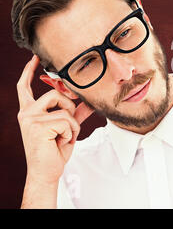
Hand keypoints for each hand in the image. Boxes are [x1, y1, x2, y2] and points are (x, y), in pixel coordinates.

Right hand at [16, 54, 93, 184]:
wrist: (46, 172)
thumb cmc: (54, 150)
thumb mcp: (67, 127)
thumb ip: (76, 112)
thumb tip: (90, 100)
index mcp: (29, 111)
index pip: (25, 87)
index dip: (29, 71)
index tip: (34, 57)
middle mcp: (26, 113)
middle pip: (56, 95)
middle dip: (69, 110)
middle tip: (65, 129)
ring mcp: (29, 119)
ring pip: (65, 109)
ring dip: (72, 125)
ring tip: (62, 137)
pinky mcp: (38, 126)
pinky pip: (67, 120)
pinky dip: (71, 132)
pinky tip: (60, 142)